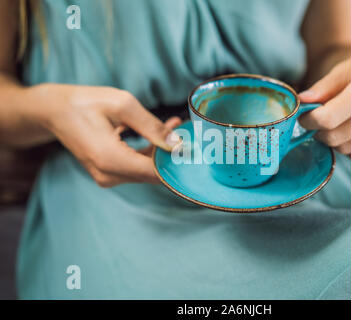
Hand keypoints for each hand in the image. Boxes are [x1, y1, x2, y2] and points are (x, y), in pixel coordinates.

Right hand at [32, 84, 181, 186]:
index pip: (155, 173)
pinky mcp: (107, 173)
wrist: (54, 111)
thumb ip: (152, 126)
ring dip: (161, 151)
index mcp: (110, 159)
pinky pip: (135, 167)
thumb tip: (178, 143)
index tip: (193, 145)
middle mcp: (108, 174)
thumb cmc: (86, 103)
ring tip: (173, 126)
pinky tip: (159, 134)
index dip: (177, 161)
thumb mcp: (123, 105)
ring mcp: (106, 177)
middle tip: (184, 129)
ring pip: (145, 171)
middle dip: (171, 153)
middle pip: (152, 174)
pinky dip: (149, 153)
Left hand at [299, 35, 350, 162]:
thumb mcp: (345, 69)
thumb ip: (321, 88)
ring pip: (345, 150)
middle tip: (317, 120)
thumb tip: (299, 103)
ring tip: (335, 123)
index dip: (309, 121)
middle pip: (334, 137)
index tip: (304, 116)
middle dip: (318, 131)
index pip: (328, 119)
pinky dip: (348, 148)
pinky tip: (350, 131)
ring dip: (332, 140)